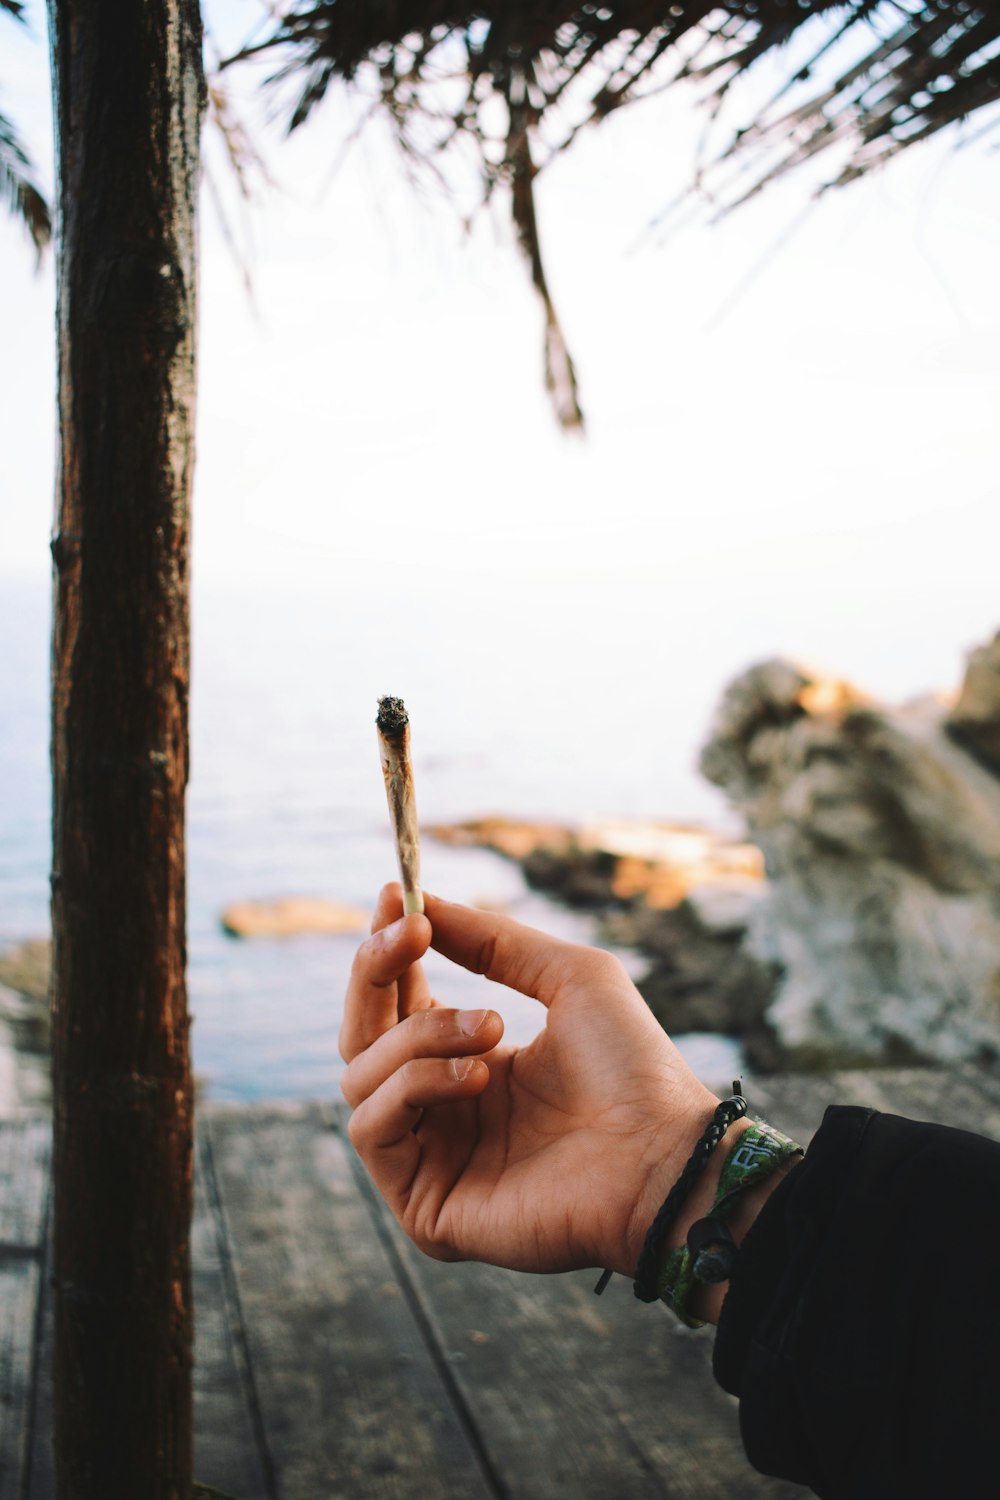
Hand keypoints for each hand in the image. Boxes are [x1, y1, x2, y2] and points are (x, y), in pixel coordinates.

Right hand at [340, 884, 722, 1277]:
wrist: (665, 1153)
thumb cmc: (634, 1069)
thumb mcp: (567, 977)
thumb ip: (491, 940)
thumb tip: (420, 902)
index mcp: (471, 1063)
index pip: (397, 1004)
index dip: (387, 951)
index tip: (395, 894)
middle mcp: (443, 1113)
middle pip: (361, 1036)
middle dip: (377, 972)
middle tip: (412, 932)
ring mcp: (431, 1161)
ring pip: (360, 1076)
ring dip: (419, 1034)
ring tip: (493, 1028)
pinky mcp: (424, 1206)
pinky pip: (371, 1127)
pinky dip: (414, 1084)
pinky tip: (477, 1076)